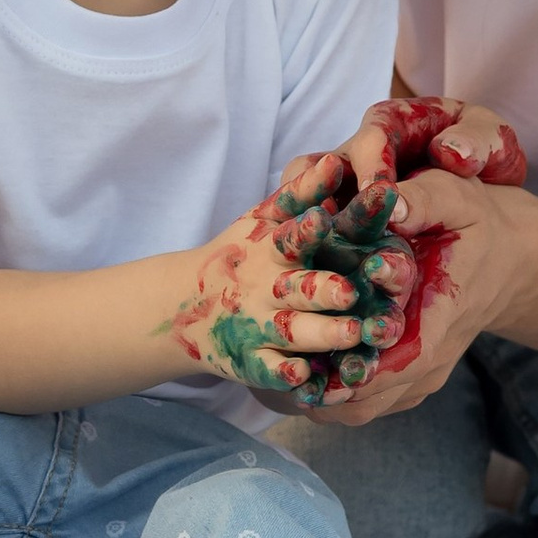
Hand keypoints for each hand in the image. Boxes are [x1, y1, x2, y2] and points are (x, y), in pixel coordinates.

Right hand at [168, 191, 408, 401]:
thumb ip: (304, 191)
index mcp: (272, 251)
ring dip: (321, 334)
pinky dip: (286, 376)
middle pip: (297, 289)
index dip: (305, 229)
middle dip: (323, 290)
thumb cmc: (243, 255)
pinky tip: (308, 380)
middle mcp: (266, 289)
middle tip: (351, 292)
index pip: (290, 237)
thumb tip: (339, 157)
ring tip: (352, 335)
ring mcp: (257, 328)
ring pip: (293, 332)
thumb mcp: (265, 219)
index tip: (323, 219)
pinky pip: (270, 372)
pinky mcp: (252, 364)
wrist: (186, 306)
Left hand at [302, 165, 537, 426]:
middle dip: (324, 392)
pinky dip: (338, 397)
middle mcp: (432, 353)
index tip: (311, 376)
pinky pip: (373, 401)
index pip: (399, 358)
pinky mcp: (414, 374)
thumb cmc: (476, 223)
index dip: (354, 373)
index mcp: (440, 313)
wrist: (510, 257)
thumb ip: (422, 199)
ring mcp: (425, 371)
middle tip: (278, 379)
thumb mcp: (456, 198)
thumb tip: (388, 200)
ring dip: (326, 400)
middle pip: (374, 396)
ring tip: (280, 383)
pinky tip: (303, 380)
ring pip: (369, 406)